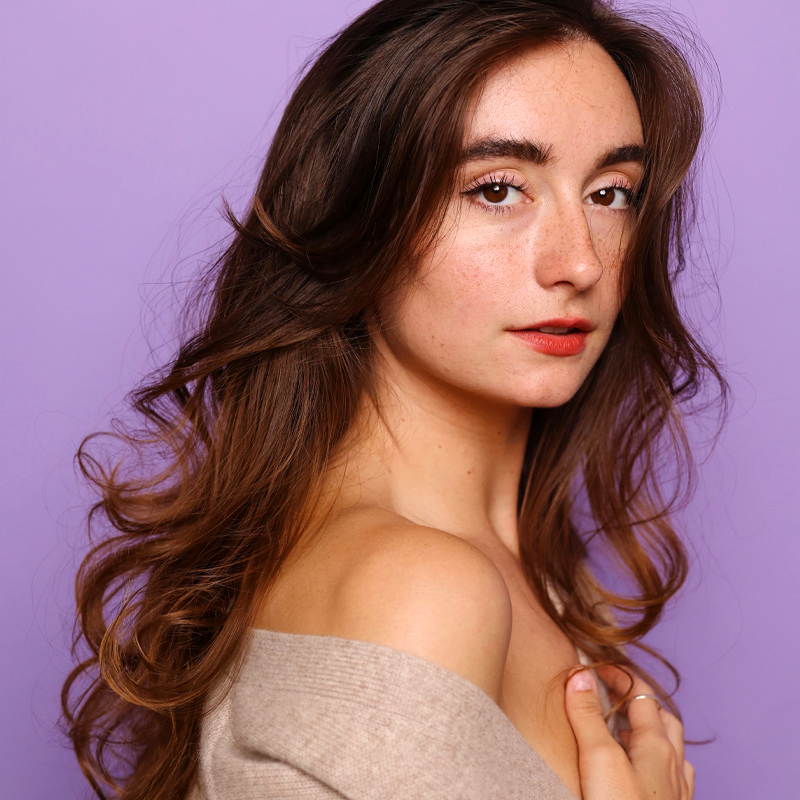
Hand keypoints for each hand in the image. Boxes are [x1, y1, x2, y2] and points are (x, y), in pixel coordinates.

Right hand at [564, 665, 693, 799]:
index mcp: (658, 745)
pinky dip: (654, 763)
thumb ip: (588, 715)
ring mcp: (675, 792)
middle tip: (612, 693)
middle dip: (640, 700)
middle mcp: (673, 765)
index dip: (620, 675)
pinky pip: (670, 777)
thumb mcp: (598, 758)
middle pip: (664, 718)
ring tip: (625, 730)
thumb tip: (579, 675)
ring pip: (671, 750)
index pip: (642, 695)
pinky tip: (638, 774)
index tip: (595, 667)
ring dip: (650, 732)